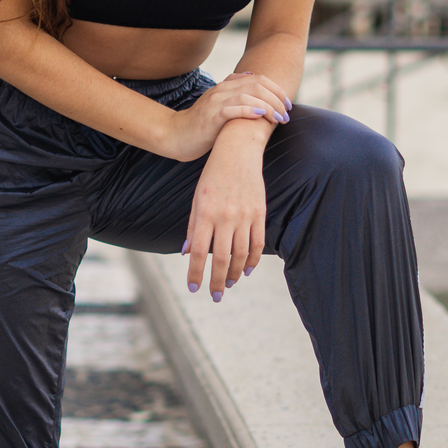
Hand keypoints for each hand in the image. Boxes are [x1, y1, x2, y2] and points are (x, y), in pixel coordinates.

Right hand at [166, 72, 290, 162]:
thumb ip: (236, 98)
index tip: (287, 104)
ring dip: (268, 106)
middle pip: (257, 85)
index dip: (276, 90)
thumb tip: (255, 90)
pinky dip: (250, 110)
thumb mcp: (221, 107)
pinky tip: (261, 116)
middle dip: (277, 99)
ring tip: (279, 118)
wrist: (176, 136)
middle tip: (287, 114)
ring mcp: (216, 102)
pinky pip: (233, 109)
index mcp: (226, 86)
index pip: (258, 79)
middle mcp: (222, 90)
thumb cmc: (202, 126)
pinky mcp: (211, 117)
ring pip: (248, 95)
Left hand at [182, 124, 268, 297]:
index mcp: (206, 213)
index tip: (193, 287)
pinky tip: (245, 270)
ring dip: (233, 274)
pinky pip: (257, 243)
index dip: (196, 273)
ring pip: (240, 255)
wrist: (238, 150)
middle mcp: (225, 217)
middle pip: (221, 259)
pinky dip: (252, 260)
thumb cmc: (212, 175)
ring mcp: (245, 216)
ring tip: (227, 285)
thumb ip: (193, 227)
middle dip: (216, 282)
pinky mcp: (259, 213)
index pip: (200, 252)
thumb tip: (187, 254)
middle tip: (214, 297)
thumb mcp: (197, 199)